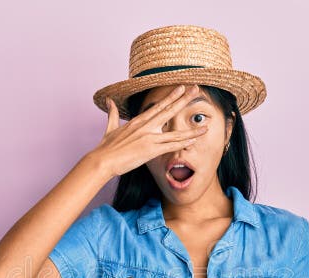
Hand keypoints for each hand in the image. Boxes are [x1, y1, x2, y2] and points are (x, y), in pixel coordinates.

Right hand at [89, 84, 208, 177]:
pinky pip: (172, 146)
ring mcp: (150, 137)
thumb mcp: (109, 127)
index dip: (171, 97)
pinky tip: (194, 141)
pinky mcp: (151, 150)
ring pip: (176, 132)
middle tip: (195, 88)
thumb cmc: (106, 147)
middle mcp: (146, 126)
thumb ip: (112, 113)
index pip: (158, 106)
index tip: (181, 88)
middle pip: (169, 110)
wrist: (103, 160)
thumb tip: (109, 101)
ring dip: (192, 130)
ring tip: (205, 125)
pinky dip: (184, 143)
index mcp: (138, 121)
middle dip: (184, 99)